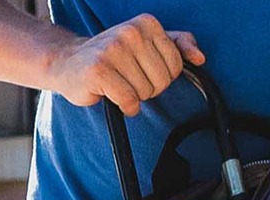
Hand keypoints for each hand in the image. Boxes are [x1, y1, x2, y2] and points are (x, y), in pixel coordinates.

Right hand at [48, 14, 204, 115]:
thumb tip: (200, 57)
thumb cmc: (113, 56)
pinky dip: (124, 106)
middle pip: (163, 80)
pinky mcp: (99, 70)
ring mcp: (113, 49)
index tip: (142, 68)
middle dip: (148, 87)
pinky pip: (129, 100)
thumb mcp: (148, 43)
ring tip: (117, 82)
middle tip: (127, 77)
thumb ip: (179, 45)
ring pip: (146, 92)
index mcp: (147, 23)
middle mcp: (130, 31)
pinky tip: (111, 94)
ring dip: (133, 95)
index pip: (177, 65)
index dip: (162, 75)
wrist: (69, 62)